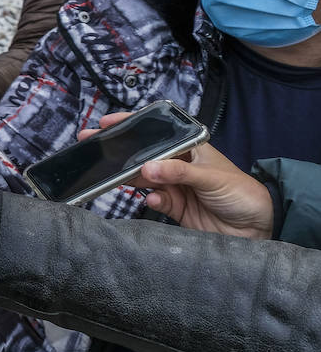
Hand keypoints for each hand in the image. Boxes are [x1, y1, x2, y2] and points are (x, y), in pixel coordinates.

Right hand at [80, 113, 271, 238]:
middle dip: (121, 152)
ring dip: (131, 177)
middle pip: (144, 155)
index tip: (107, 123)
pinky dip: (150, 200)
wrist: (257, 229)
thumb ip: (178, 172)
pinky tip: (154, 200)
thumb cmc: (242, 192)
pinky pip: (153, 200)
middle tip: (93, 146)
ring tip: (117, 176)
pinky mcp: (174, 207)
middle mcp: (178, 164)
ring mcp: (174, 186)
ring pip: (144, 178)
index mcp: (189, 148)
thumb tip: (147, 168)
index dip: (132, 125)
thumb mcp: (212, 177)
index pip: (157, 132)